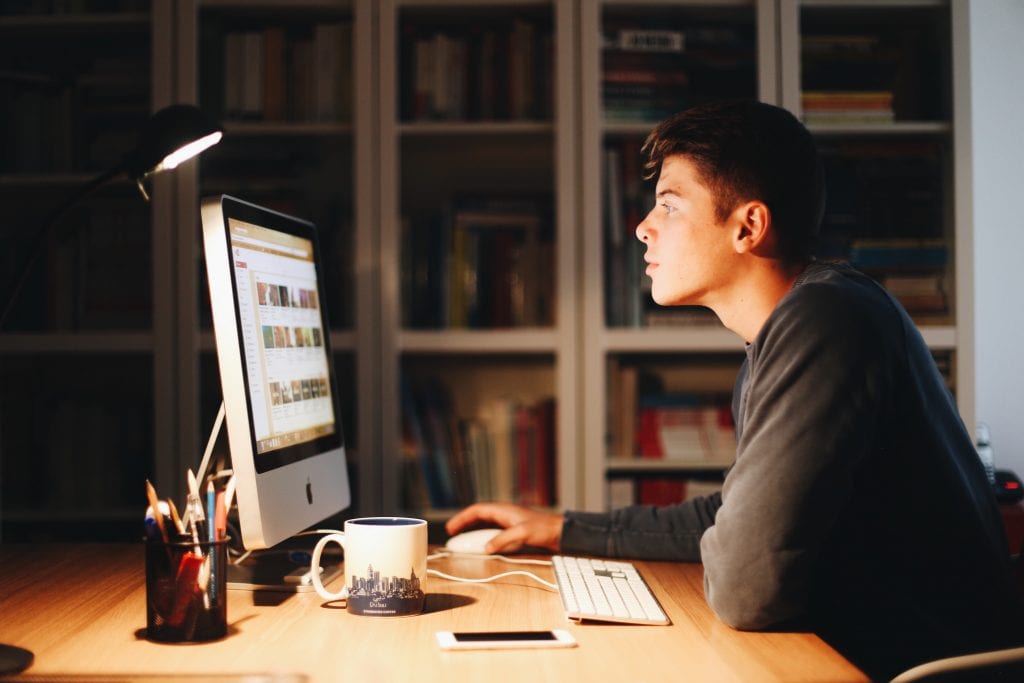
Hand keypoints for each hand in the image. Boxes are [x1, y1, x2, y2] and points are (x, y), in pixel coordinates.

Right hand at [445, 502, 563, 553]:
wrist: (560, 532)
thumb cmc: (544, 528)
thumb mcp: (522, 533)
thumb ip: (502, 539)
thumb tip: (485, 548)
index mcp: (503, 510)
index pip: (476, 510)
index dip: (462, 518)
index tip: (451, 528)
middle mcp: (504, 515)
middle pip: (478, 518)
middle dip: (464, 526)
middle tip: (453, 536)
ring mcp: (508, 523)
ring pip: (485, 527)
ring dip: (474, 534)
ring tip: (464, 544)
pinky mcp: (513, 532)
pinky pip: (494, 534)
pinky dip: (485, 540)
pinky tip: (483, 548)